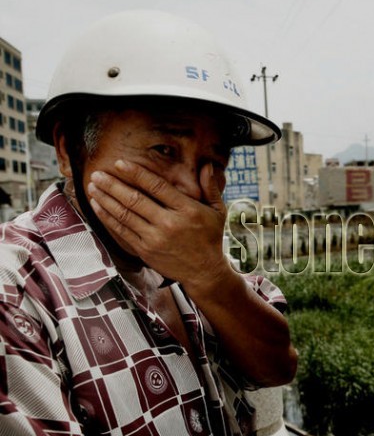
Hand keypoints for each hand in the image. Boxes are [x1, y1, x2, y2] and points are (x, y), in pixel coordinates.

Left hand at [87, 159, 230, 288]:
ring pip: (124, 214)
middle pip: (135, 199)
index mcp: (187, 209)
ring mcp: (155, 238)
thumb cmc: (212, 238)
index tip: (119, 163)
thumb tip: (207, 165)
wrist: (205, 272)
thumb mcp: (218, 211)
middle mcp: (169, 223)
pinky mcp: (145, 250)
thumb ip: (211, 187)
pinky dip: (108, 217)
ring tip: (93, 187)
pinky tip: (98, 206)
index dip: (136, 173)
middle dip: (113, 185)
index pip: (157, 186)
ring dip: (105, 199)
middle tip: (97, 174)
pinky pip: (122, 231)